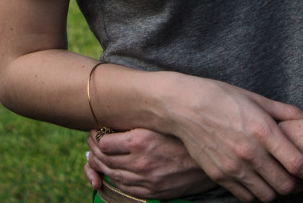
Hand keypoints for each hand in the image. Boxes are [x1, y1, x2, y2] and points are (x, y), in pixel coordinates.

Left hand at [85, 127, 212, 198]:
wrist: (210, 157)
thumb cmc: (186, 132)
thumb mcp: (163, 120)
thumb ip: (142, 117)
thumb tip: (121, 111)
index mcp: (141, 140)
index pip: (104, 143)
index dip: (96, 136)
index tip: (95, 131)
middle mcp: (140, 162)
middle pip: (105, 160)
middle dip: (95, 151)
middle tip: (92, 143)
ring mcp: (146, 180)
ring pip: (113, 175)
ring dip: (102, 166)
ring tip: (99, 157)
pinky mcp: (153, 192)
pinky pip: (126, 188)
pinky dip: (117, 180)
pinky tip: (116, 171)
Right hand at [160, 77, 302, 202]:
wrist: (183, 106)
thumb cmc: (222, 97)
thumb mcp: (257, 98)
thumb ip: (288, 112)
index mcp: (262, 130)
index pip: (298, 164)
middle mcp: (250, 153)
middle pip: (285, 187)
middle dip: (298, 187)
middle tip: (300, 179)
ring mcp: (233, 168)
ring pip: (267, 197)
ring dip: (277, 192)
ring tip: (279, 180)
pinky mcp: (219, 176)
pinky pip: (245, 197)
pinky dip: (256, 195)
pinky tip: (258, 182)